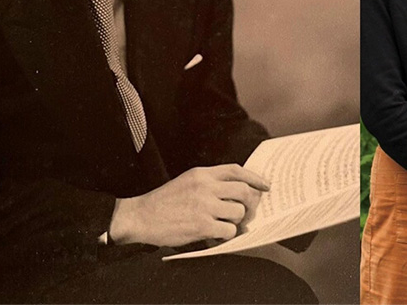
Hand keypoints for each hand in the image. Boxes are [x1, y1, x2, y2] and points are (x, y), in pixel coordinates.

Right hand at [108, 164, 269, 246]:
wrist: (140, 216)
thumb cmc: (164, 202)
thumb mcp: (188, 181)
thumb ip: (210, 183)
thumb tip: (238, 191)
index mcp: (202, 173)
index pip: (236, 170)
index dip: (255, 177)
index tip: (266, 185)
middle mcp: (205, 187)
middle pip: (244, 190)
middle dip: (251, 203)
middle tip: (248, 212)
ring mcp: (204, 206)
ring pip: (239, 211)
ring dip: (238, 221)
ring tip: (228, 225)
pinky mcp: (201, 225)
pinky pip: (229, 230)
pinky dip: (228, 235)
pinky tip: (219, 235)